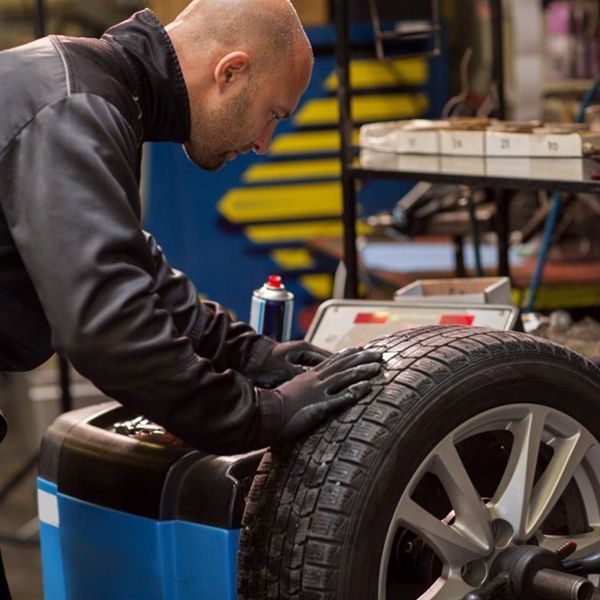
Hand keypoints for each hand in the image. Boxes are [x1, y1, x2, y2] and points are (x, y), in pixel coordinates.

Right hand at [257, 347, 382, 444]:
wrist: (264, 415)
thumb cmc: (276, 405)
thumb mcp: (292, 389)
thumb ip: (305, 385)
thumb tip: (313, 384)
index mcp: (309, 376)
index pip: (332, 361)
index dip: (348, 355)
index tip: (361, 349)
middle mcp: (315, 381)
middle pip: (342, 366)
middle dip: (362, 359)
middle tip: (379, 355)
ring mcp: (316, 394)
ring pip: (343, 379)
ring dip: (361, 373)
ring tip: (377, 369)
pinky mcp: (317, 408)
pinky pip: (337, 399)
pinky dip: (351, 393)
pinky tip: (365, 390)